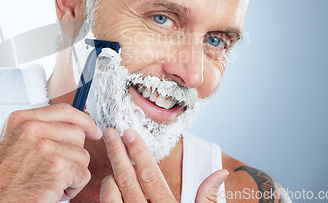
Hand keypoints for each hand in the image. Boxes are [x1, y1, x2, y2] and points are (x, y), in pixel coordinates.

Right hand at [0, 103, 102, 202]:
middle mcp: (33, 129)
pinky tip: (54, 192)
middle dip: (74, 155)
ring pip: (82, 156)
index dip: (83, 120)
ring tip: (50, 182)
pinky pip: (82, 174)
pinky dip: (73, 188)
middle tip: (57, 171)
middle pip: (77, 134)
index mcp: (22, 120)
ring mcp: (45, 147)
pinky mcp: (57, 167)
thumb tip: (72, 126)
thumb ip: (39, 130)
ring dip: (72, 174)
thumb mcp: (14, 143)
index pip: (63, 110)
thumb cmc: (1, 182)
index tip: (93, 129)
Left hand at [100, 128, 227, 201]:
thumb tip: (221, 172)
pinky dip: (106, 194)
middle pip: (127, 178)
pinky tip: (109, 184)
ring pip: (112, 194)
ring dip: (110, 175)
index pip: (149, 174)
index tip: (129, 132)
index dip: (138, 151)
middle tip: (109, 132)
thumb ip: (208, 198)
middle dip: (117, 152)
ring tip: (112, 163)